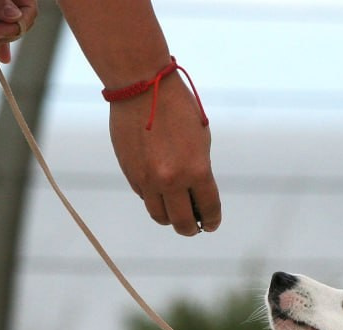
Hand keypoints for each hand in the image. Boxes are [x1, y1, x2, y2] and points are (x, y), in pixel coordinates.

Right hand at [108, 74, 222, 235]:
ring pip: (159, 215)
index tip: (212, 224)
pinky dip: (154, 198)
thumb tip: (196, 195)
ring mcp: (148, 179)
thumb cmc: (177, 108)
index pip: (208, 209)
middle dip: (191, 228)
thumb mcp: (201, 140)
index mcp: (196, 170)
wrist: (141, 87)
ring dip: (170, 219)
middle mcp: (171, 180)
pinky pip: (145, 197)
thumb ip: (199, 170)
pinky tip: (160, 190)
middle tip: (194, 227)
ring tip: (176, 213)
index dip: (212, 221)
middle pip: (181, 222)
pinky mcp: (130, 173)